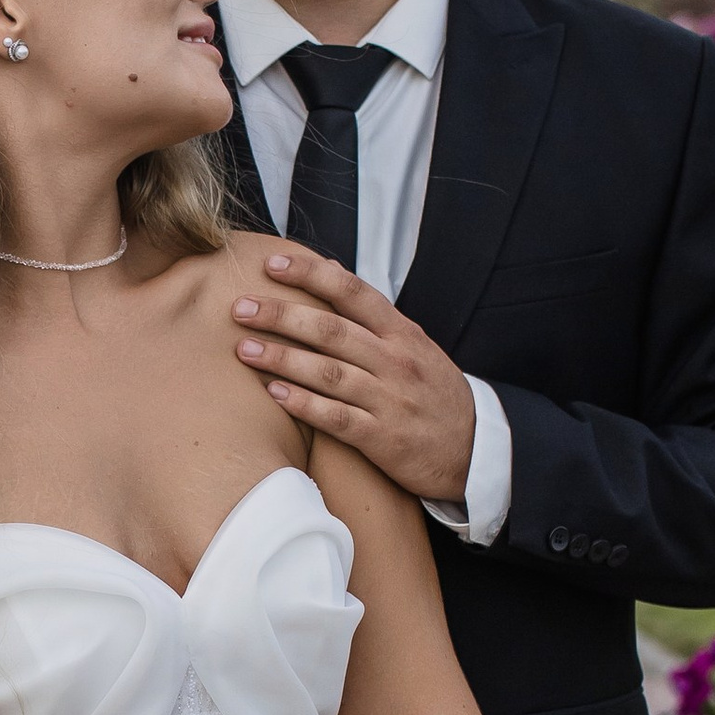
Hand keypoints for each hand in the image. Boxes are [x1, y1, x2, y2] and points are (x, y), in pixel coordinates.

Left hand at [231, 245, 476, 502]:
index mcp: (402, 333)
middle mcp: (395, 361)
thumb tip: (332, 270)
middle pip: (331, 330)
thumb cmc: (433, 394)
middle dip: (281, 315)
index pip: (352, 292)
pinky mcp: (382, 438)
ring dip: (282, 358)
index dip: (310, 275)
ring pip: (328, 372)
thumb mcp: (415, 345)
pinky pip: (337, 418)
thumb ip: (374, 315)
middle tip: (239, 307)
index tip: (271, 264)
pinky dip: (305, 404)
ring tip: (243, 348)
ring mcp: (389, 399)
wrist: (475, 450)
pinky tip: (274, 394)